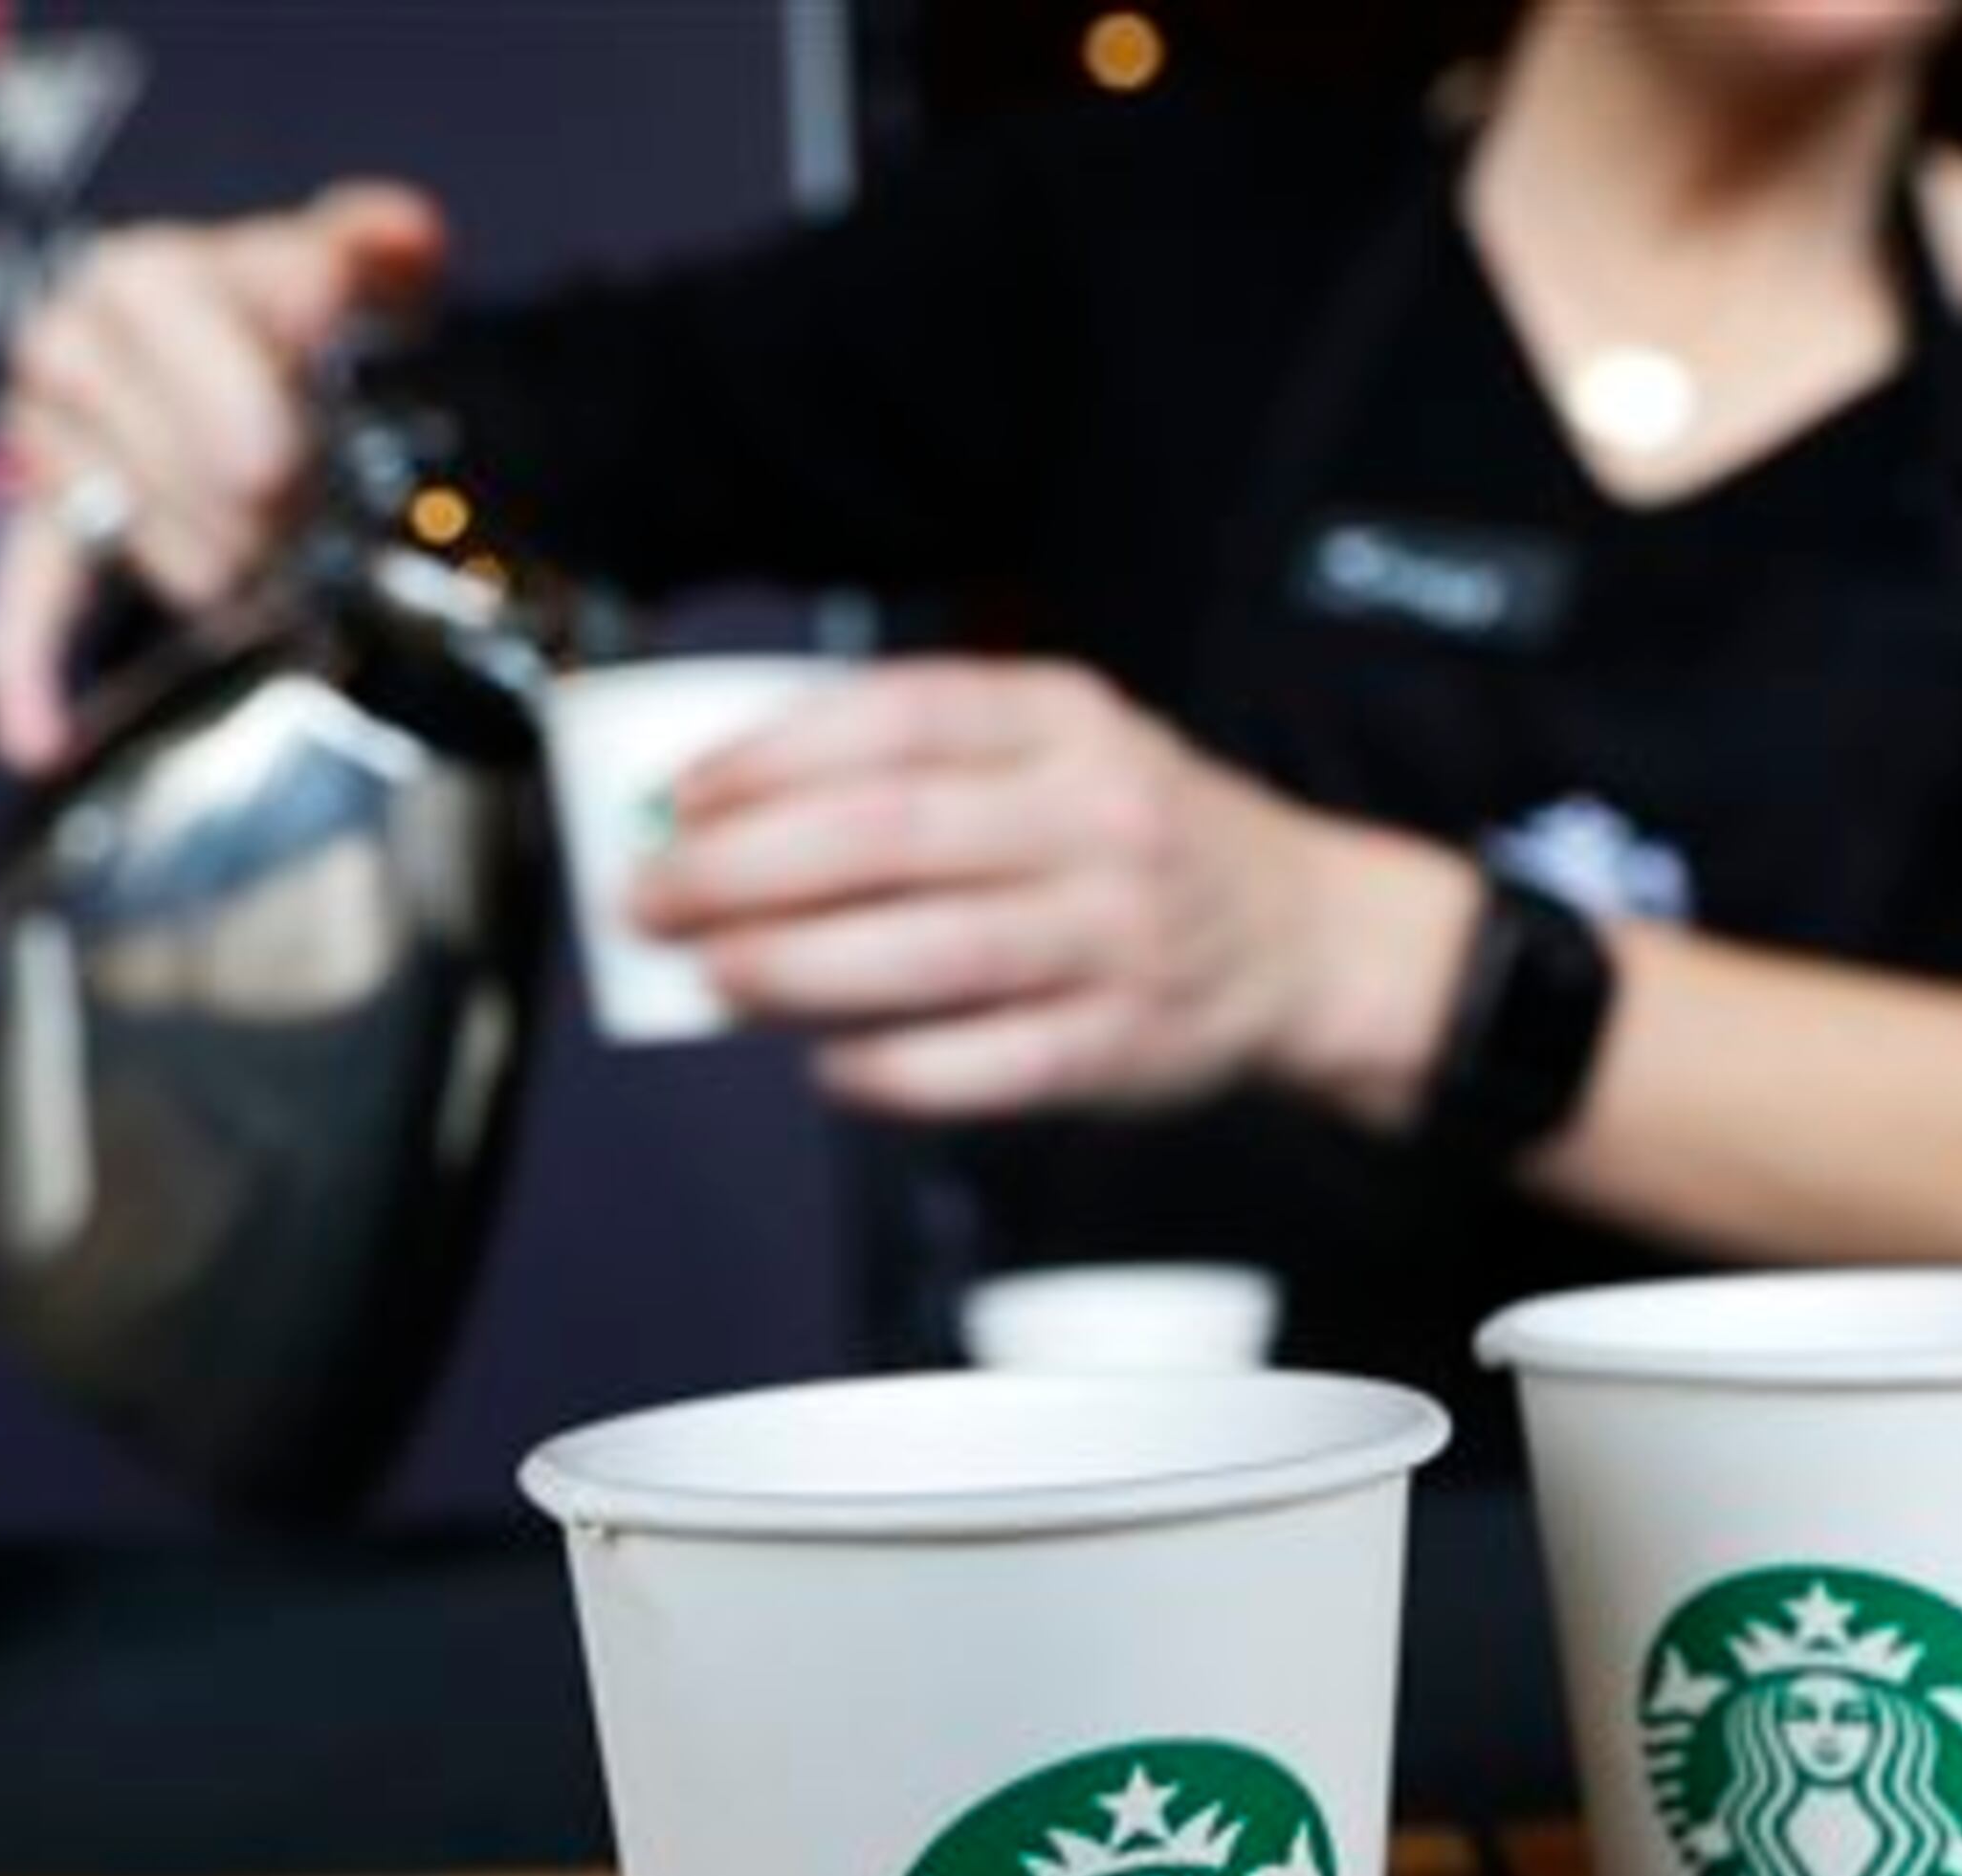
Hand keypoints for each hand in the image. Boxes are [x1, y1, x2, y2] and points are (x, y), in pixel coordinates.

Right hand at [0, 180, 449, 773]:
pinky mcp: (45, 528)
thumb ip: (378, 244)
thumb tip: (398, 240)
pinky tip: (34, 738)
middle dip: (256, 507)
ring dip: (215, 570)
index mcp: (148, 277)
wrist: (275, 362)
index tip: (275, 459)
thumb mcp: (364, 262)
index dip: (225, 395)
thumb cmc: (324, 316)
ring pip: (129, 539)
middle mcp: (78, 348)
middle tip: (312, 522)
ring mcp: (51, 443)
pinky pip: (26, 601)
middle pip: (159, 456)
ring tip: (274, 566)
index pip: (161, 324)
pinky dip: (27, 672)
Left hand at [636, 658, 1478, 1122]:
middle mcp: (1100, 817)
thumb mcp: (1062, 748)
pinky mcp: (1123, 1041)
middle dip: (745, 869)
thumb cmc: (1141, 839)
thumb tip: (724, 813)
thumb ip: (926, 761)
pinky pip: (986, 1064)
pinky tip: (823, 1065)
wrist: (1307, 936)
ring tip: (711, 974)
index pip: (897, 718)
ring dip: (796, 967)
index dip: (769, 758)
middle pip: (893, 834)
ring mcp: (1118, 934)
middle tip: (654, 899)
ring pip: (930, 952)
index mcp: (1067, 720)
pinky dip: (888, 1070)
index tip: (678, 800)